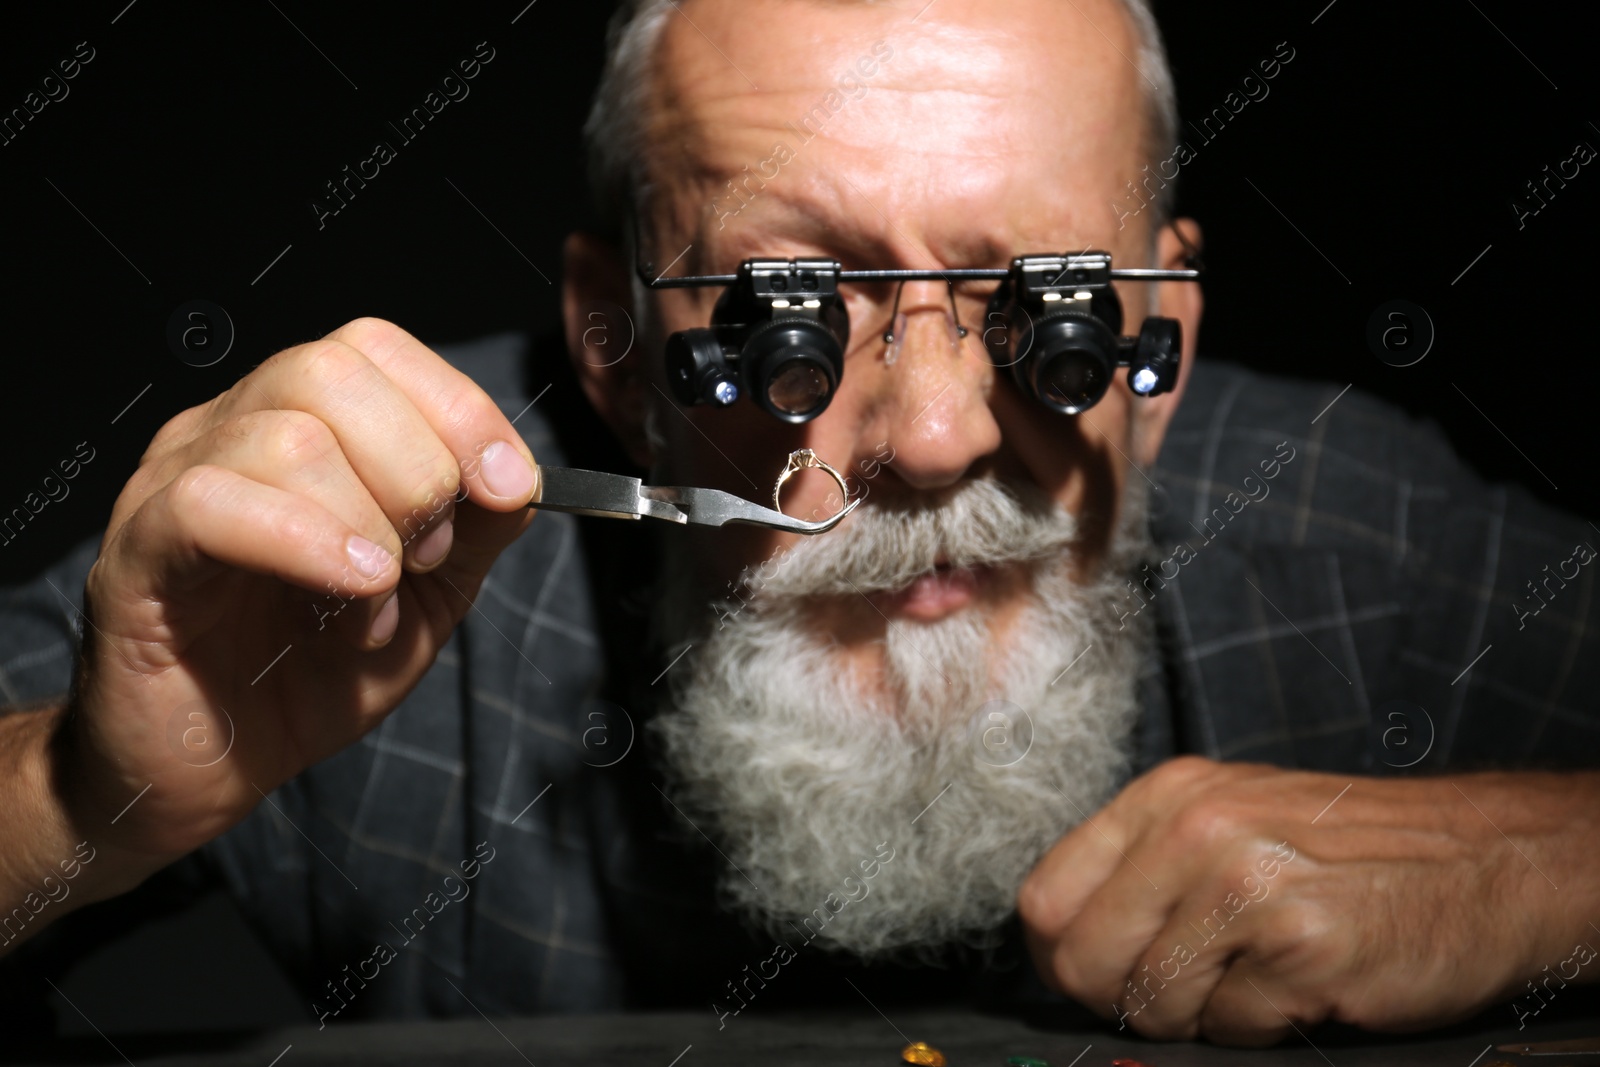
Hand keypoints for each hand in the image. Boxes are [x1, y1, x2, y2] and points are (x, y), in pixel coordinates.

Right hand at [58, 318, 540, 884]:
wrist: (218, 767)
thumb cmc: (309, 672)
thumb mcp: (428, 595)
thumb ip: (474, 528)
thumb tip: (518, 474)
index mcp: (296, 423)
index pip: (374, 349)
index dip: (457, 408)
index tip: (507, 486)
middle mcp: (228, 431)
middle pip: (331, 372)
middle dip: (417, 468)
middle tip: (427, 555)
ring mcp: (173, 483)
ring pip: (286, 437)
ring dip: (366, 525)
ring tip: (376, 601)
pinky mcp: (136, 552)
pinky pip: (212, 503)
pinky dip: (307, 540)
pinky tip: (355, 589)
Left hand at [1017, 755, 1599, 1045]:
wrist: (1486, 860)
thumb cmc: (1348, 851)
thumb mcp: (1230, 818)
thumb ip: (1144, 868)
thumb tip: (1059, 945)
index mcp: (1166, 795)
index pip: (1045, 897)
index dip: (1062, 955)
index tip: (1098, 974)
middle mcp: (1196, 829)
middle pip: (1082, 959)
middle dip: (1122, 997)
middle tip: (1185, 990)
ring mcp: (1248, 886)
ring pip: (1151, 1004)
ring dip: (1199, 1016)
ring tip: (1256, 976)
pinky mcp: (1301, 948)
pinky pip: (1230, 1031)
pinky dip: (1261, 1028)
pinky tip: (1303, 986)